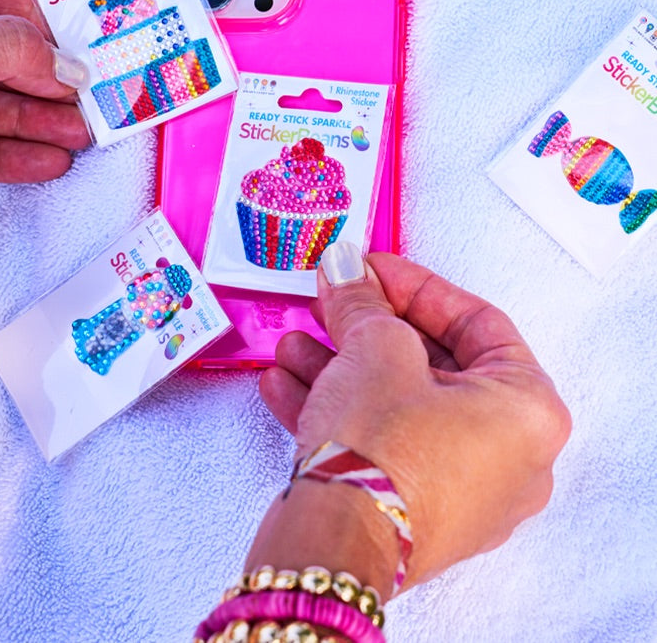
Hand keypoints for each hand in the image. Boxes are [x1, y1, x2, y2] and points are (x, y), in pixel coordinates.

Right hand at [257, 243, 571, 592]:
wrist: (337, 546)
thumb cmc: (384, 454)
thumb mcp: (375, 348)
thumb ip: (363, 301)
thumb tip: (348, 273)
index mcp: (527, 410)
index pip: (476, 322)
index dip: (415, 285)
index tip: (372, 269)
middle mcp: (506, 456)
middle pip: (430, 365)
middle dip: (367, 329)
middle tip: (334, 303)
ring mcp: (461, 490)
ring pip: (396, 405)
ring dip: (339, 368)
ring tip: (294, 346)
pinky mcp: (414, 511)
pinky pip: (380, 443)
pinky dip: (337, 410)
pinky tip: (287, 385)